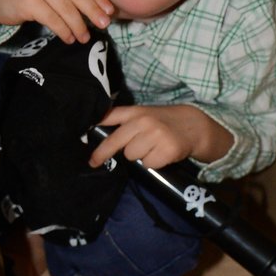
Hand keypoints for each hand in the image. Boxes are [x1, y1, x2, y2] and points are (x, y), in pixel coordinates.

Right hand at [0, 0, 111, 43]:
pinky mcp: (28, 0)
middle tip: (104, 26)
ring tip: (84, 38)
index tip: (110, 12)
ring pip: (66, 8)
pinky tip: (68, 38)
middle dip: (92, 12)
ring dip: (78, 26)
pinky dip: (63, 30)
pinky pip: (52, 18)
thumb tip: (102, 11)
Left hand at [89, 102, 220, 170]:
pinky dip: (153, 163)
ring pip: (132, 156)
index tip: (81, 136)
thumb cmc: (163, 122)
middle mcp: (144, 121)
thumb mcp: (144, 114)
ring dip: (138, 157)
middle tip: (93, 162)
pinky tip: (161, 155)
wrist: (194, 125)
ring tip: (150, 149)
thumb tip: (99, 133)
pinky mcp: (167, 149)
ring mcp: (156, 135)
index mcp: (136, 111)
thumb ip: (124, 121)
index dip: (95, 126)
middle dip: (103, 154)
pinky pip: (148, 164)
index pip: (110, 116)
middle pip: (115, 142)